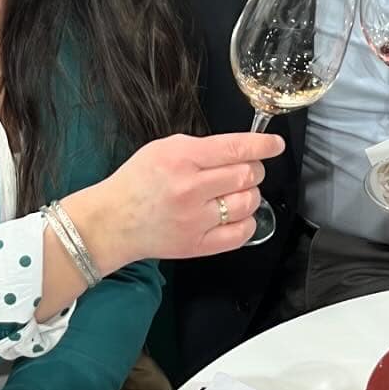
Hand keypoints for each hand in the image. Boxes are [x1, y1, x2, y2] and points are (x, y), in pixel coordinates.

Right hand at [68, 130, 285, 269]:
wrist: (113, 221)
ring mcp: (196, 220)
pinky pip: (241, 233)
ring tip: (236, 193)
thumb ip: (202, 148)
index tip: (275, 144)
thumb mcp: (163, 148)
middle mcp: (190, 189)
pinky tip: (236, 215)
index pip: (235, 149)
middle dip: (253, 170)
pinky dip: (247, 221)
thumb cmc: (137, 182)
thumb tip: (240, 149)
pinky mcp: (198, 245)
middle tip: (244, 171)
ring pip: (248, 202)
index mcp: (182, 159)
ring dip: (250, 194)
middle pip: (247, 175)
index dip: (262, 145)